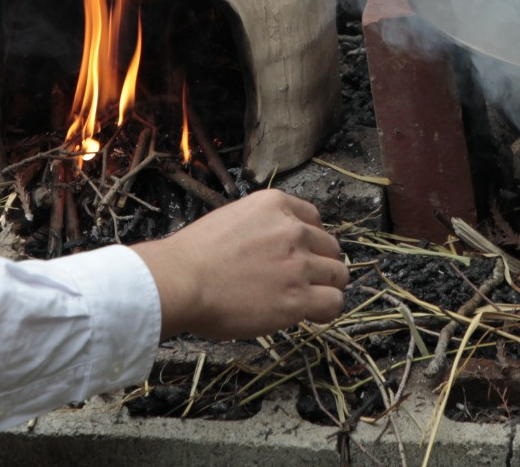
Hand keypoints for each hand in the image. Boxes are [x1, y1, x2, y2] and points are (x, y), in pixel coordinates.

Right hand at [133, 189, 348, 338]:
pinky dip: (327, 310)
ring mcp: (299, 264)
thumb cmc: (192, 256)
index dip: (310, 241)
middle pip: (330, 247)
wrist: (181, 280)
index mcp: (275, 204)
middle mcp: (293, 230)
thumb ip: (259, 227)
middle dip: (319, 264)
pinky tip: (313, 315)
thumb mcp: (231, 218)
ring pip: (338, 275)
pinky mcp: (299, 298)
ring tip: (308, 300)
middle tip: (301, 281)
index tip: (301, 255)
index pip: (313, 219)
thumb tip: (268, 246)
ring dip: (326, 287)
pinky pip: (334, 302)